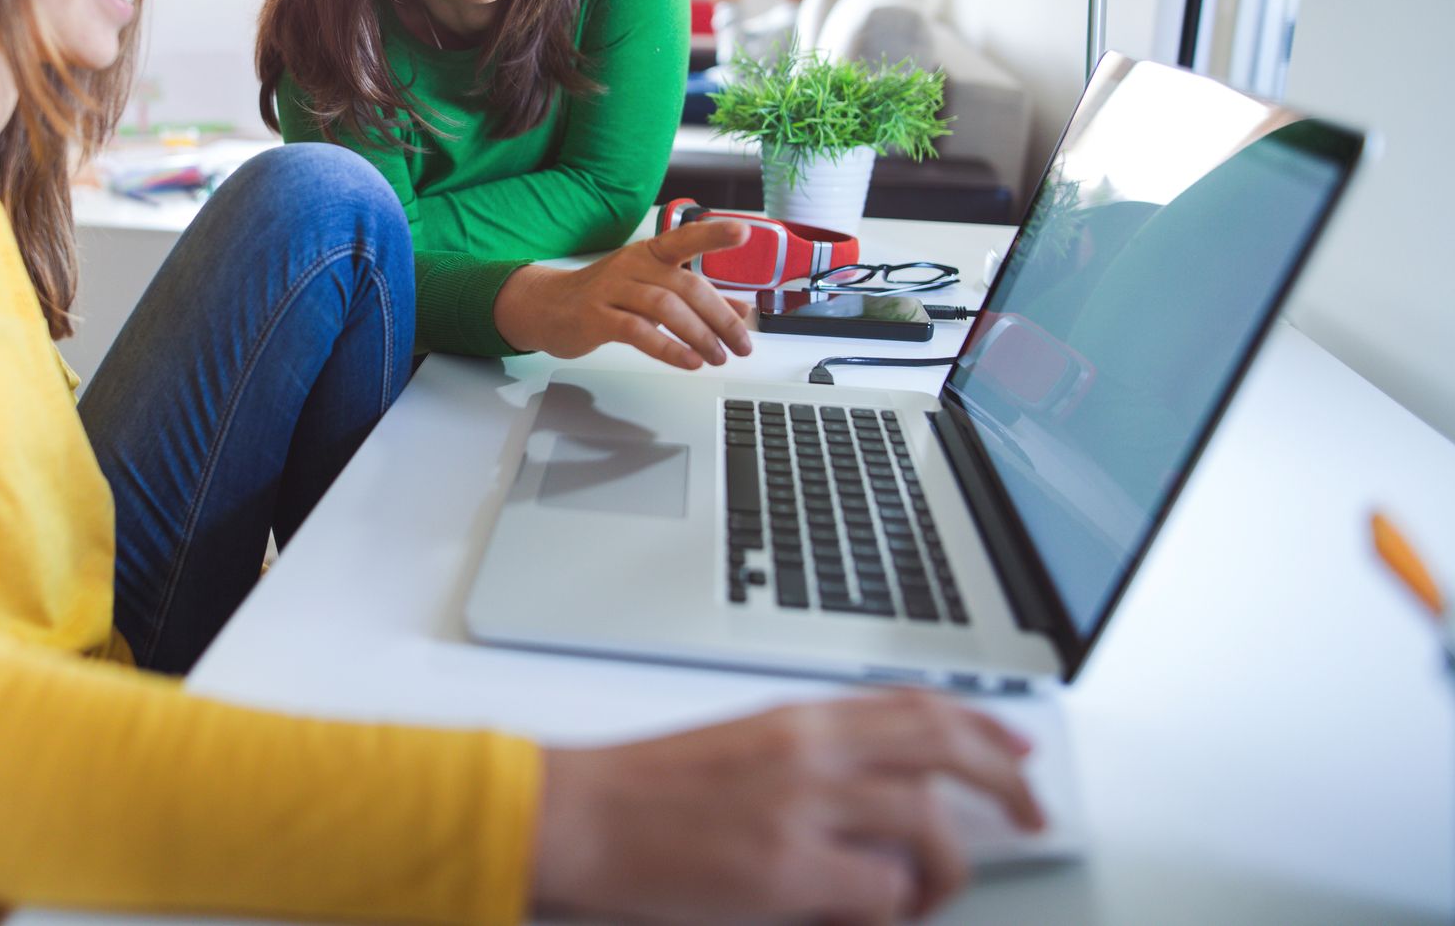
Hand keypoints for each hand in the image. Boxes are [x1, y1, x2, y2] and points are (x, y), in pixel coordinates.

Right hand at [492, 220, 755, 369]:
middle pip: (685, 286)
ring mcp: (612, 290)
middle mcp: (632, 266)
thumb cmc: (605, 297)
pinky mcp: (596, 317)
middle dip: (720, 318)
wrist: (546, 307)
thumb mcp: (652, 291)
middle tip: (741, 344)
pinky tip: (688, 361)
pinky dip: (668, 348)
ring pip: (664, 308)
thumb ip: (697, 300)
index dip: (714, 234)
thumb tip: (741, 310)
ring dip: (699, 336)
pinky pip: (637, 332)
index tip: (743, 232)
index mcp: (649, 254)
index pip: (685, 238)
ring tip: (717, 357)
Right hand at [531, 693, 1044, 924]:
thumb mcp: (739, 748)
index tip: (1014, 750)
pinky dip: (887, 911)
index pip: (914, 705)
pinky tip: (854, 916)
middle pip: (942, 747)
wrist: (578, 816)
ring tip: (921, 898)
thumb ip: (809, 762)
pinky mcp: (788, 867)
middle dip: (1004, 780)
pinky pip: (883, 891)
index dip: (979, 726)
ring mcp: (803, 806)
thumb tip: (876, 793)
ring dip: (946, 869)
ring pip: (929, 824)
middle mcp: (810, 749)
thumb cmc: (642, 792)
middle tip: (1031, 814)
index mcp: (797, 718)